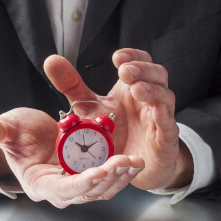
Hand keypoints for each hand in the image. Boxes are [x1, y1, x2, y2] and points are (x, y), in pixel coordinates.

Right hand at [0, 108, 143, 208]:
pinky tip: (134, 162)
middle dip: (107, 179)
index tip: (97, 173)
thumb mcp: (8, 129)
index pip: (61, 191)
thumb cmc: (18, 135)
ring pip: (102, 188)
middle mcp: (61, 188)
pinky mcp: (89, 173)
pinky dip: (122, 171)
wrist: (30, 135)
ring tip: (134, 163)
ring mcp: (77, 182)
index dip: (79, 184)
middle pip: (87, 192)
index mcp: (40, 183)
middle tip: (124, 163)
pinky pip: (108, 178)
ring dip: (120, 177)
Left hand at [44, 49, 192, 190]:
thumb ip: (72, 85)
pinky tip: (155, 110)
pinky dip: (164, 117)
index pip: (141, 63)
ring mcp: (159, 119)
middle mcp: (149, 100)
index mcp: (133, 88)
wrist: (132, 164)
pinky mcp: (164, 141)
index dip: (134, 56)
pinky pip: (168, 126)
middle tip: (124, 72)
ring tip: (136, 88)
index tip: (116, 58)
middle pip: (157, 75)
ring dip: (152, 91)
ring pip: (165, 98)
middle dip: (143, 70)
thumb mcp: (91, 106)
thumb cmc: (116, 132)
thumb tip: (51, 60)